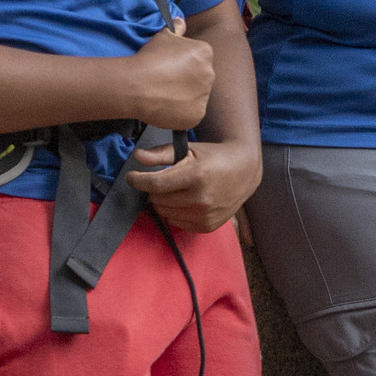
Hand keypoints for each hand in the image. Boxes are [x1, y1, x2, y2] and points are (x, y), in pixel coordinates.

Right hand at [124, 26, 214, 129]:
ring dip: (185, 97)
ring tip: (165, 95)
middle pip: (201, 78)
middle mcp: (210, 73)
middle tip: (167, 82)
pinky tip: (166, 107)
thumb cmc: (150, 58)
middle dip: (187, 81)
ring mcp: (205, 96)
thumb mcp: (163, 35)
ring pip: (197, 97)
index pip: (200, 59)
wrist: (138, 85)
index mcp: (205, 53)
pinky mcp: (198, 114)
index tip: (171, 67)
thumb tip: (181, 22)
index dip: (184, 64)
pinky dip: (182, 113)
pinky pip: (192, 114)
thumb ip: (177, 28)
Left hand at [126, 137, 261, 232]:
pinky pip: (175, 222)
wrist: (244, 171)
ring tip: (176, 190)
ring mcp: (204, 215)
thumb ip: (161, 154)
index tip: (131, 177)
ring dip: (164, 201)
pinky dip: (174, 212)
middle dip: (154, 189)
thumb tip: (137, 156)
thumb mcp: (188, 149)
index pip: (155, 184)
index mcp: (196, 175)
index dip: (138, 180)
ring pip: (164, 212)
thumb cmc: (213, 157)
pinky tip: (185, 201)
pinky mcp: (206, 226)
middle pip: (157, 199)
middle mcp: (201, 198)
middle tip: (164, 180)